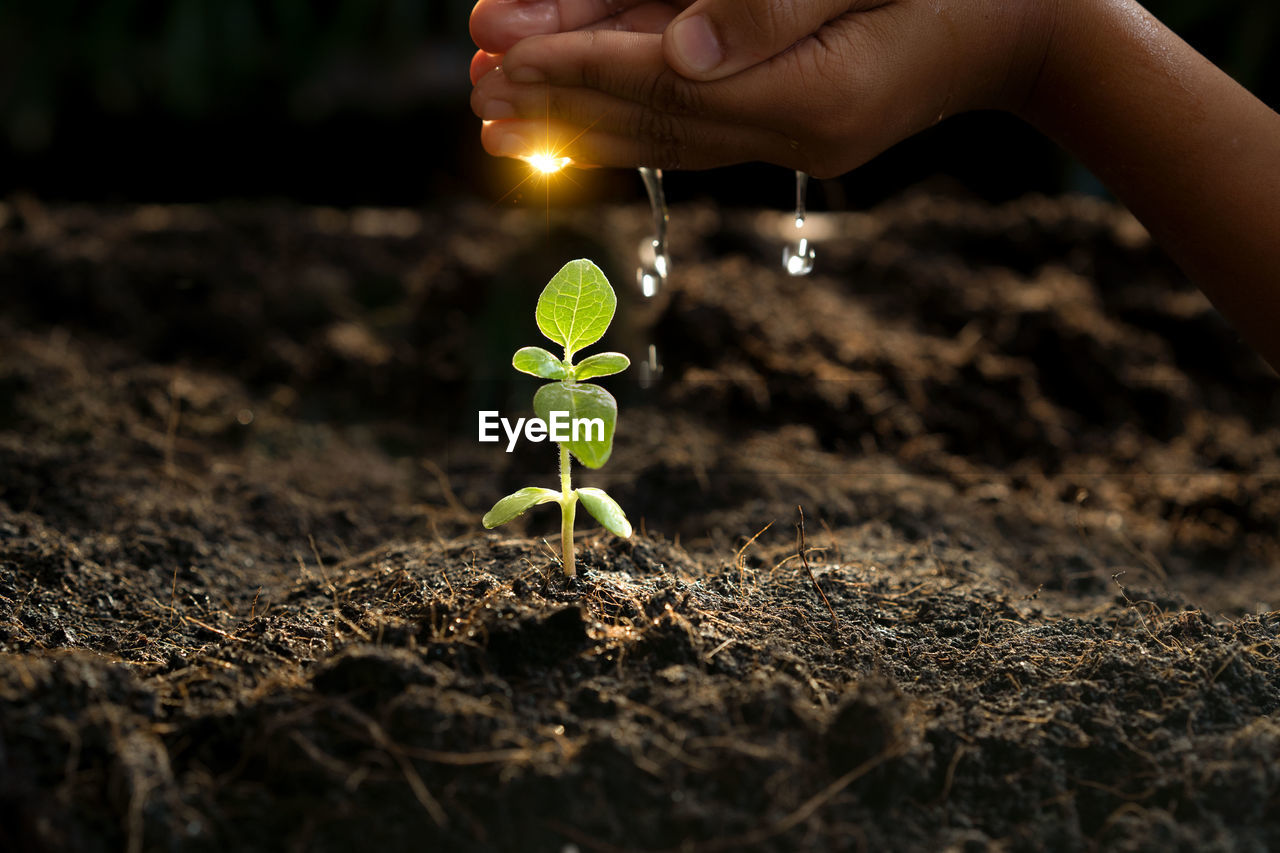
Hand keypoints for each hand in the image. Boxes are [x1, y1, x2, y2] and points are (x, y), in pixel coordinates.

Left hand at [469, 0, 1057, 175]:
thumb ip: (776, 6)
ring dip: (579, 122)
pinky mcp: (797, 128)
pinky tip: (580, 122)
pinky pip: (695, 133)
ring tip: (499, 114)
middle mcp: (796, 133)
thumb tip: (681, 49)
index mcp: (816, 96)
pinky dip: (630, 126)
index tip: (501, 54)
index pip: (668, 83)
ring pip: (664, 134)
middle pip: (652, 119)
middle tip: (475, 88)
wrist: (1034, 29)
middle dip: (560, 98)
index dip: (579, 63)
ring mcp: (796, 139)